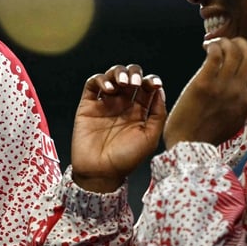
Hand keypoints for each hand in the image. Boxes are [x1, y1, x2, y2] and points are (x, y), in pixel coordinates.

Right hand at [70, 64, 165, 192]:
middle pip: (130, 76)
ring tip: (122, 83)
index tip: (154, 84)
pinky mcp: (88, 105)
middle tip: (135, 84)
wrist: (100, 172)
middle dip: (134, 74)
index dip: (151, 80)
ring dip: (118, 73)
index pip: (146, 87)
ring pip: (112, 76)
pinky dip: (100, 80)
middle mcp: (123, 104)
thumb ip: (158, 114)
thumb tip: (159, 90)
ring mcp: (105, 103)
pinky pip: (92, 84)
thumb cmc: (126, 159)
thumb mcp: (150, 138)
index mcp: (139, 111)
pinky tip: (108, 90)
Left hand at [163, 37, 246, 148]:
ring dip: (224, 42)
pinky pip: (215, 55)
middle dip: (240, 43)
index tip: (241, 54)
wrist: (189, 147)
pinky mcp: (204, 84)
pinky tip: (206, 48)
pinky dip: (213, 46)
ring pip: (234, 51)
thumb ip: (243, 103)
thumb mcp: (236, 120)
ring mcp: (223, 87)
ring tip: (214, 45)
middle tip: (227, 44)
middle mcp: (240, 92)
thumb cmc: (208, 135)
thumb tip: (245, 88)